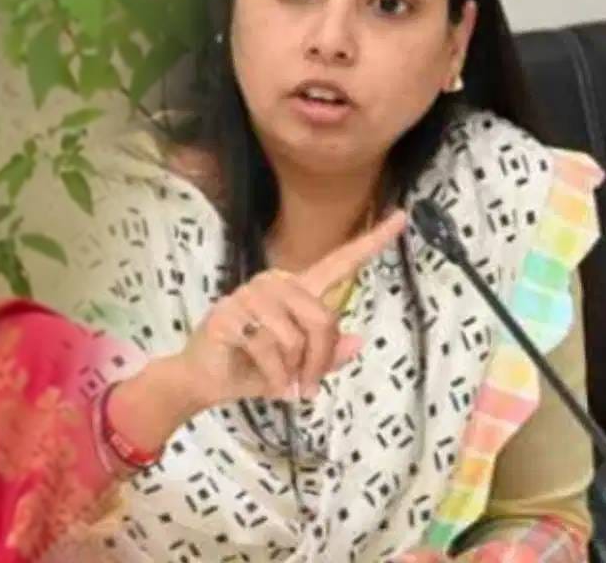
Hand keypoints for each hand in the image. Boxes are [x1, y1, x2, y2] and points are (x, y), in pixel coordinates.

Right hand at [173, 210, 407, 406]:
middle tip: (307, 388)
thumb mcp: (298, 369)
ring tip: (281, 383)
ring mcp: (248, 296)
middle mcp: (274, 283)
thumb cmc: (252, 369)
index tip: (402, 217)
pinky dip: (274, 376)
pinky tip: (266, 382)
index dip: (371, 243)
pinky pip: (270, 350)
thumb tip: (358, 341)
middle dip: (319, 361)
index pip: (338, 263)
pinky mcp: (229, 315)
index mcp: (295, 290)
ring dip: (293, 371)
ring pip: (296, 338)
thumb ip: (327, 355)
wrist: (203, 381)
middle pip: (323, 318)